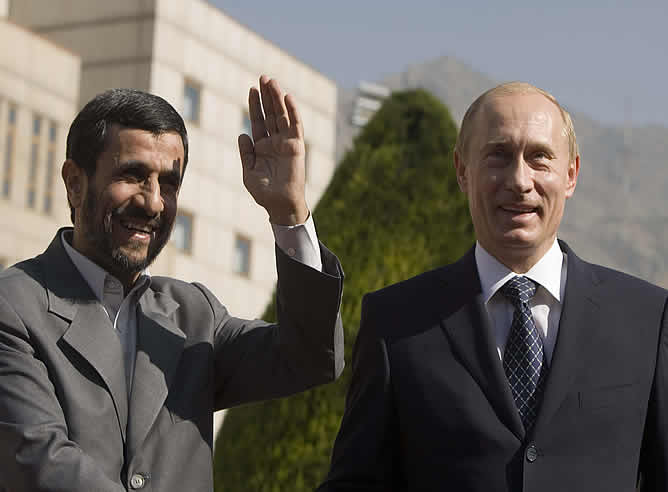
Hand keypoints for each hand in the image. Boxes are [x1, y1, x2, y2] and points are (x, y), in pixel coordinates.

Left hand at [238, 75, 308, 225]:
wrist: (280, 205)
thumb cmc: (264, 192)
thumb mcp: (249, 171)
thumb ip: (246, 153)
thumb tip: (242, 133)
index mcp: (262, 146)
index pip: (259, 120)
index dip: (255, 105)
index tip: (252, 89)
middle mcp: (275, 142)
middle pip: (271, 113)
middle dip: (267, 96)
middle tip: (263, 77)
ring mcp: (286, 143)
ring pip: (283, 115)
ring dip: (278, 99)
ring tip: (272, 82)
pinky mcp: (297, 147)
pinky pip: (295, 126)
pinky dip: (293, 112)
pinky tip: (288, 98)